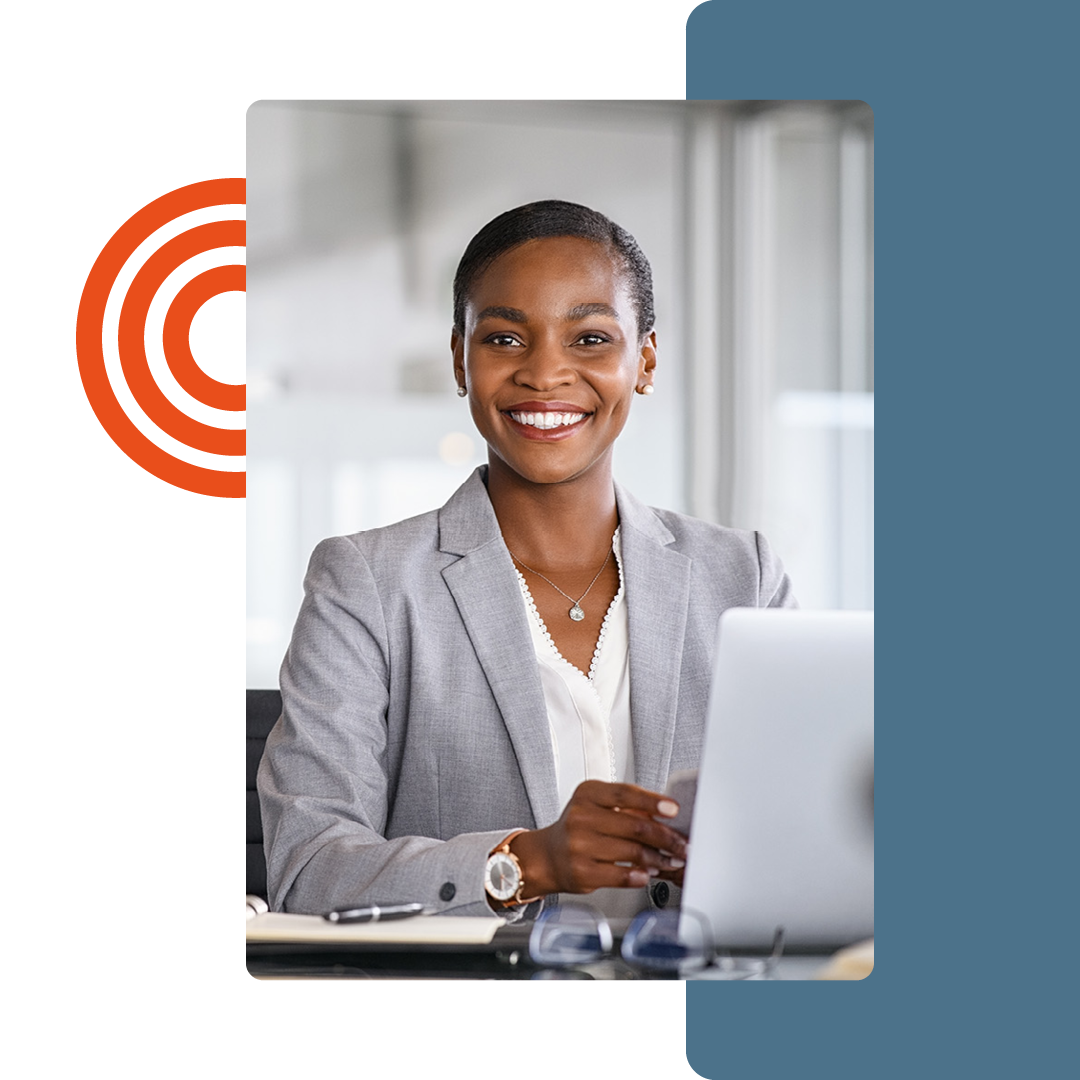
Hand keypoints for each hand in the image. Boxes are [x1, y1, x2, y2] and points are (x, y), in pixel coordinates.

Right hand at [508, 780, 687, 895]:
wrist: (548, 855)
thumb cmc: (579, 828)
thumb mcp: (596, 806)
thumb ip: (627, 808)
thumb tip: (666, 818)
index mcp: (587, 794)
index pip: (625, 793)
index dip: (652, 801)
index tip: (673, 809)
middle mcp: (581, 817)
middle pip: (635, 825)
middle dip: (666, 837)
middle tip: (681, 844)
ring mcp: (580, 846)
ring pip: (632, 852)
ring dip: (658, 859)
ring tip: (669, 861)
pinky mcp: (582, 872)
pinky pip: (621, 875)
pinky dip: (640, 875)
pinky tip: (647, 874)